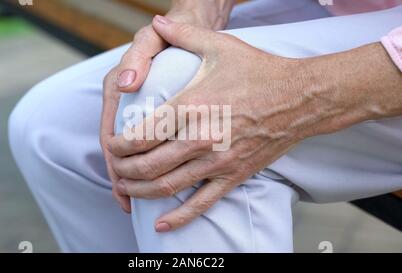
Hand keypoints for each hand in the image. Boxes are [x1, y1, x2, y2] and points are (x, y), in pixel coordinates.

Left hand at [109, 16, 401, 230]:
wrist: (301, 97)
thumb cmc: (259, 71)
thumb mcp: (219, 46)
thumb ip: (183, 34)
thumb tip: (158, 20)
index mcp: (192, 106)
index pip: (140, 135)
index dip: (118, 146)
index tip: (111, 146)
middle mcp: (201, 138)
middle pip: (147, 166)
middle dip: (123, 171)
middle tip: (114, 169)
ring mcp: (218, 161)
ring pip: (168, 187)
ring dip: (140, 191)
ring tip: (126, 189)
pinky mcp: (234, 175)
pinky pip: (202, 204)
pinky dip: (179, 218)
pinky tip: (161, 224)